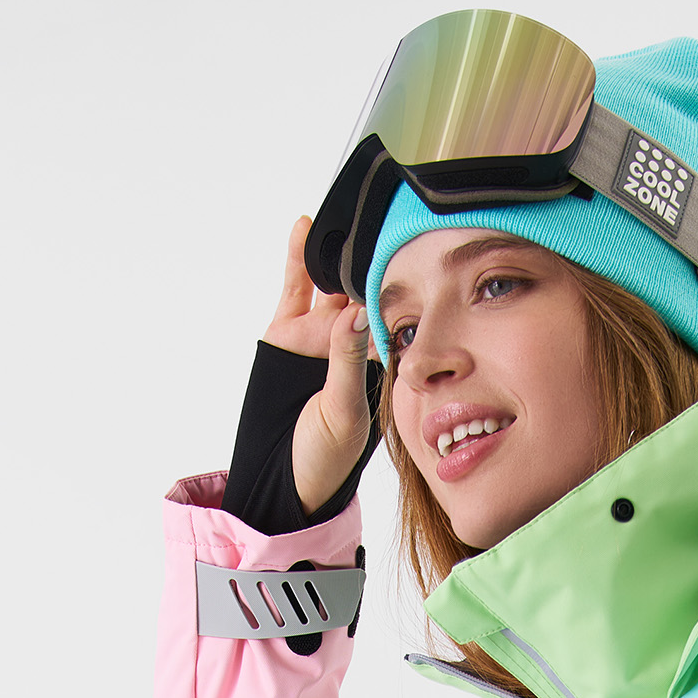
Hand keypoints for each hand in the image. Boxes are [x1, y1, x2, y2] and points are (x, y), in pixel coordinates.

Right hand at [265, 212, 373, 515]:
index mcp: (376, 364)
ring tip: (344, 217)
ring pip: (330, 284)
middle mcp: (350, 345)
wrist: (283, 480)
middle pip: (362, 290)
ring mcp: (317, 336)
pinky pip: (295, 287)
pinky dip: (298, 257)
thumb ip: (348, 362)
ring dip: (335, 253)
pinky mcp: (286, 333)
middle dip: (370, 260)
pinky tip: (305, 227)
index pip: (393, 314)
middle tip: (380, 222)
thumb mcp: (344, 411)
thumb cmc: (324, 458)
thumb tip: (358, 314)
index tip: (414, 251)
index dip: (402, 284)